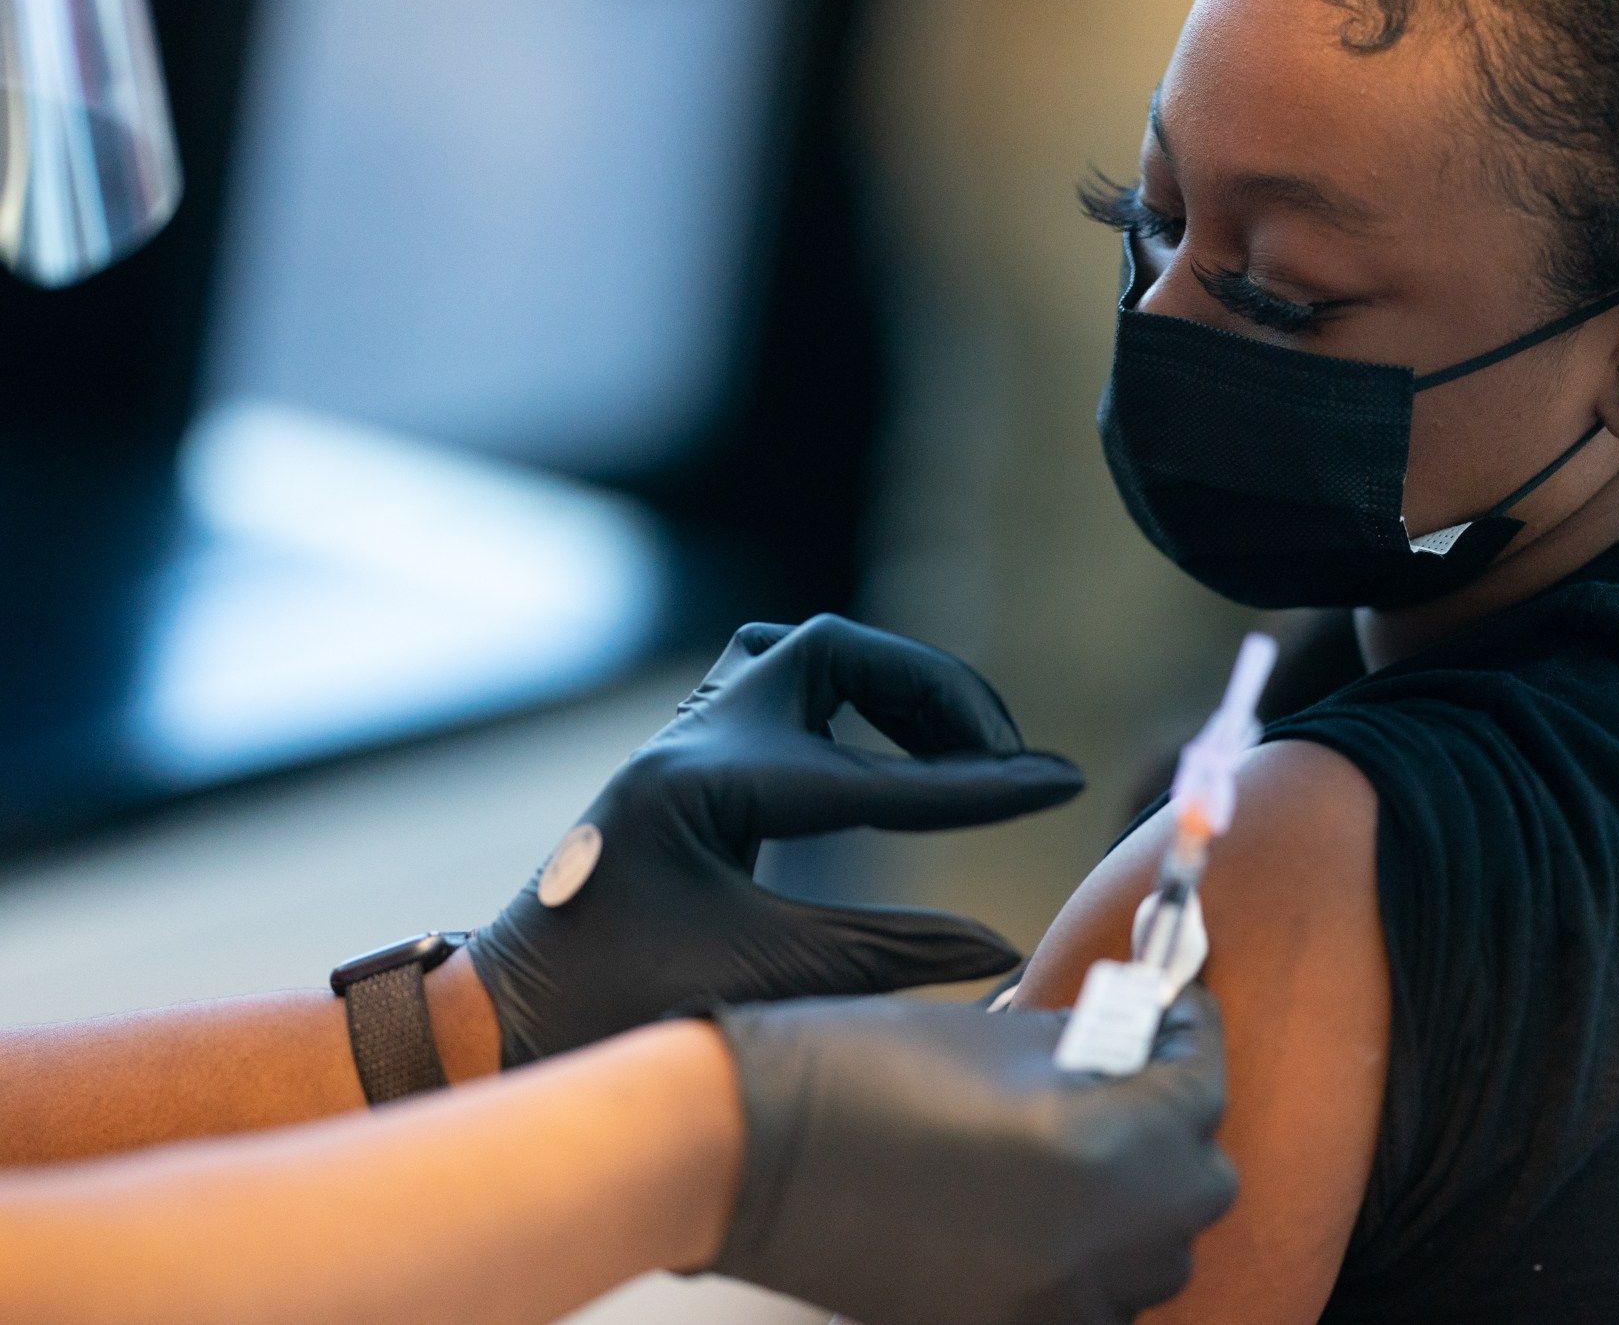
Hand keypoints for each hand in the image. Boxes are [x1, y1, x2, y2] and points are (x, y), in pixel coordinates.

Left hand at [468, 615, 1083, 1065]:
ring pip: (800, 651)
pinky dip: (841, 699)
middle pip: (833, 651)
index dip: (979, 785)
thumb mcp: (761, 983)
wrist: (507, 1018)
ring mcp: (682, 739)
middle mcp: (691, 739)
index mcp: (705, 784)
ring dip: (887, 684)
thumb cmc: (612, 1007)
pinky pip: (772, 681)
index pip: (874, 774)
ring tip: (954, 747)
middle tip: (1002, 759)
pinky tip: (878, 748)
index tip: (1061, 783)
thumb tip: (1000, 951)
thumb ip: (887, 955)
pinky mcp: (686, 758)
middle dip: (934, 695)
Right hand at [710, 987, 1237, 1324]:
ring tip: (1091, 1153)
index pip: (1202, 1087)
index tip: (1181, 1019)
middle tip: (1137, 1081)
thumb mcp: (996, 1033)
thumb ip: (1088, 1047)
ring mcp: (1052, 1300)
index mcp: (1099, 1143)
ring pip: (1157, 1256)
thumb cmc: (852, 1069)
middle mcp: (1093, 1236)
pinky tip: (1046, 1214)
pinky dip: (1090, 1261)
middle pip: (1201, 1185)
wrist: (745, 1150)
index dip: (1194, 1041)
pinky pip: (1094, 1301)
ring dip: (1143, 1202)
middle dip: (1179, 1126)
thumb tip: (1140, 1046)